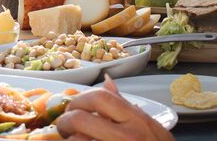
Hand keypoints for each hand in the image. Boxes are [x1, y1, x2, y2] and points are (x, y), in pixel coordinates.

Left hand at [56, 75, 174, 140]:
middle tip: (64, 126)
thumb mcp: (152, 128)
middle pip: (81, 118)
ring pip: (77, 140)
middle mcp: (126, 136)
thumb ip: (127, 107)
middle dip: (66, 121)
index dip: (80, 99)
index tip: (74, 106)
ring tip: (70, 140)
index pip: (100, 98)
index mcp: (137, 120)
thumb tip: (107, 81)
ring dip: (69, 139)